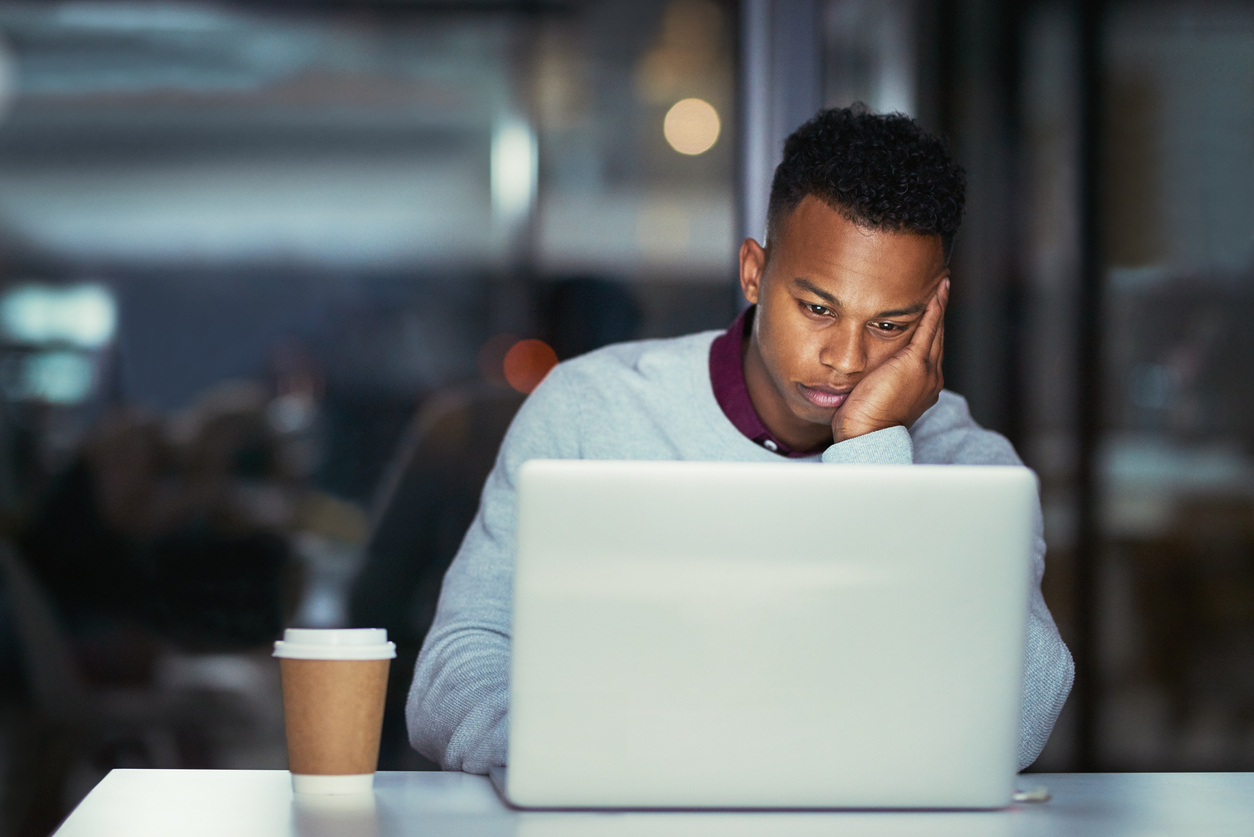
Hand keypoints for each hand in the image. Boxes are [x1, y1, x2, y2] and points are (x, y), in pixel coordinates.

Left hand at [831, 279, 946, 442]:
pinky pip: (928, 329)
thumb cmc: (861, 423)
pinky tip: (938, 290)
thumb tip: (866, 372)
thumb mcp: (874, 396)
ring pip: (934, 331)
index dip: (929, 330)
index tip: (930, 312)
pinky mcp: (915, 363)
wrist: (866, 435)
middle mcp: (931, 378)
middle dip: (937, 314)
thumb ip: (877, 380)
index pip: (926, 351)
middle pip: (935, 338)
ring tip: (942, 284)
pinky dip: (934, 308)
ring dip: (938, 306)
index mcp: (922, 387)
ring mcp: (926, 371)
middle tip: (942, 288)